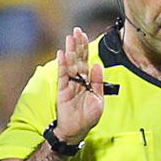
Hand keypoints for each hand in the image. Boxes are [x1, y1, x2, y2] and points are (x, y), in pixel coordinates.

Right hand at [54, 27, 104, 143]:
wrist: (77, 130)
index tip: (84, 34)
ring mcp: (69, 84)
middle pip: (78, 59)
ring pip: (70, 64)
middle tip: (77, 30)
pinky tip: (62, 54)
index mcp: (87, 81)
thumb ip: (98, 82)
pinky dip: (63, 65)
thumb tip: (97, 65)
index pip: (86, 61)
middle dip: (77, 44)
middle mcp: (78, 80)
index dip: (85, 48)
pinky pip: (63, 75)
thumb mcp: (98, 99)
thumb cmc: (88, 117)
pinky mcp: (62, 90)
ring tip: (69, 38)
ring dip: (70, 51)